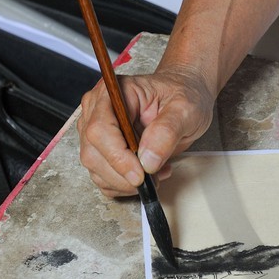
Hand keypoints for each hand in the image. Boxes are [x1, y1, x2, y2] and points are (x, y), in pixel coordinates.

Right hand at [77, 65, 214, 195]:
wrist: (184, 100)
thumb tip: (148, 160)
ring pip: (95, 170)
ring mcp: (95, 133)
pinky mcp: (101, 152)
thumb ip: (167, 131)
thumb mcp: (185, 109)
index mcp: (112, 93)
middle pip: (92, 153)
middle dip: (123, 174)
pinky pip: (103, 178)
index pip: (100, 129)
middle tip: (155, 177)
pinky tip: (149, 174)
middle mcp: (96, 111)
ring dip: (126, 182)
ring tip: (158, 171)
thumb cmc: (183, 96)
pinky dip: (125, 186)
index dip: (117, 156)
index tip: (140, 174)